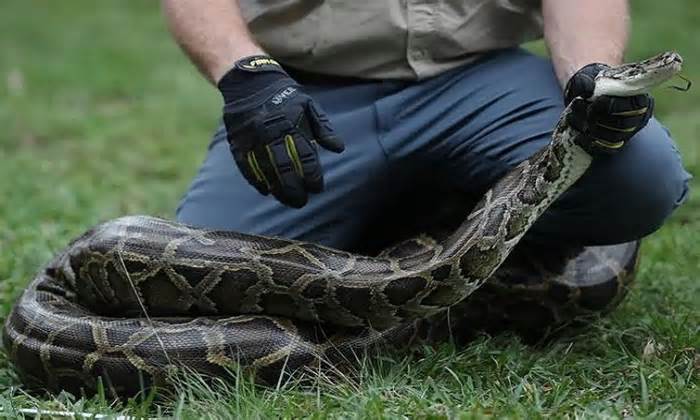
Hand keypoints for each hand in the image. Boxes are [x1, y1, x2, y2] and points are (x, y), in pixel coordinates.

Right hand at [217, 55, 343, 207]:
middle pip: (284, 168)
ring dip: (277, 189)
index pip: (305, 156)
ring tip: (287, 201)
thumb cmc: (284, 94)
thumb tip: (338, 149)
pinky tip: (265, 191)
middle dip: (295, 189)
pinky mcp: (238, 141)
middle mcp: (271, 132)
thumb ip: (323, 127)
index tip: (317, 188)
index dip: (313, 175)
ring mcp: (252, 138)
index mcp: (291, 123)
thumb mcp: (308, 104)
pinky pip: (246, 166)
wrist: (248, 80)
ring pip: (266, 170)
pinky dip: (256, 180)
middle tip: (302, 202)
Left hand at [564, 63, 653, 153]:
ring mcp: (629, 133)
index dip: (614, 105)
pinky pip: (607, 150)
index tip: (596, 100)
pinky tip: (578, 136)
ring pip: (615, 138)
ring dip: (593, 130)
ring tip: (578, 120)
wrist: (584, 98)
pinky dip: (591, 144)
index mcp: (639, 98)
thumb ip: (584, 82)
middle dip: (600, 118)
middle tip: (586, 112)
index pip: (635, 106)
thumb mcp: (585, 79)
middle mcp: (638, 117)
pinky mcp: (617, 145)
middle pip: (623, 124)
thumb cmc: (589, 87)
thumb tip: (587, 90)